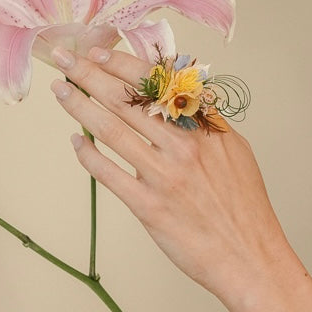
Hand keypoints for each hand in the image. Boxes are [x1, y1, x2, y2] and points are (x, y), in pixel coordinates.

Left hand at [50, 46, 292, 300]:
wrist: (251, 259)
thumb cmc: (243, 206)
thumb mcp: (235, 150)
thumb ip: (204, 120)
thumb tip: (174, 92)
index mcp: (206, 128)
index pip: (158, 84)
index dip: (122, 64)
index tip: (97, 52)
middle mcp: (184, 146)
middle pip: (126, 100)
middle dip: (90, 75)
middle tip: (64, 60)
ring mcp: (164, 176)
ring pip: (111, 130)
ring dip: (79, 107)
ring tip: (60, 92)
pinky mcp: (148, 206)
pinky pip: (108, 173)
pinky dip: (87, 155)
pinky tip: (75, 141)